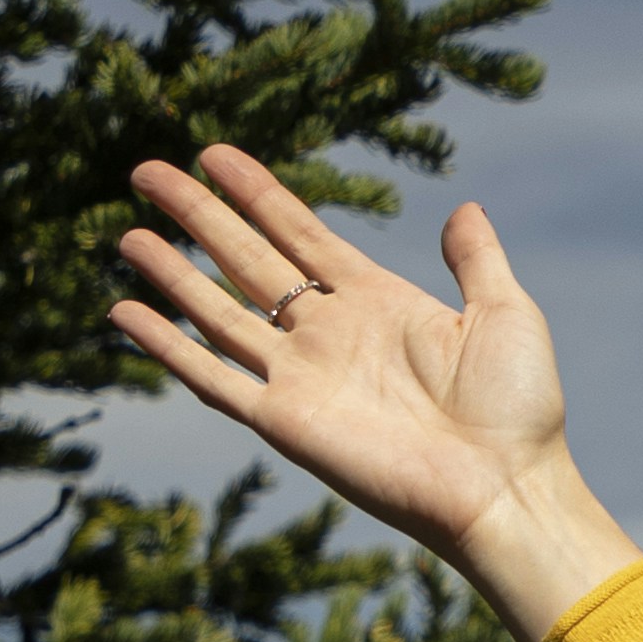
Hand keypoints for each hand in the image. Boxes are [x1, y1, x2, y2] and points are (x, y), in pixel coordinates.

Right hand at [109, 140, 642, 641]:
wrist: (506, 487)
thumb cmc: (518, 408)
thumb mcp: (505, 313)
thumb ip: (475, 259)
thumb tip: (464, 207)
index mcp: (375, 300)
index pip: (297, 233)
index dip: (254, 193)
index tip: (211, 153)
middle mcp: (328, 332)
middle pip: (245, 259)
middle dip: (197, 215)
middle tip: (144, 170)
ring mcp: (301, 376)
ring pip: (217, 311)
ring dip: (172, 274)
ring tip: (126, 234)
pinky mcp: (284, 420)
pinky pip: (212, 377)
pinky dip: (167, 346)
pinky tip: (124, 313)